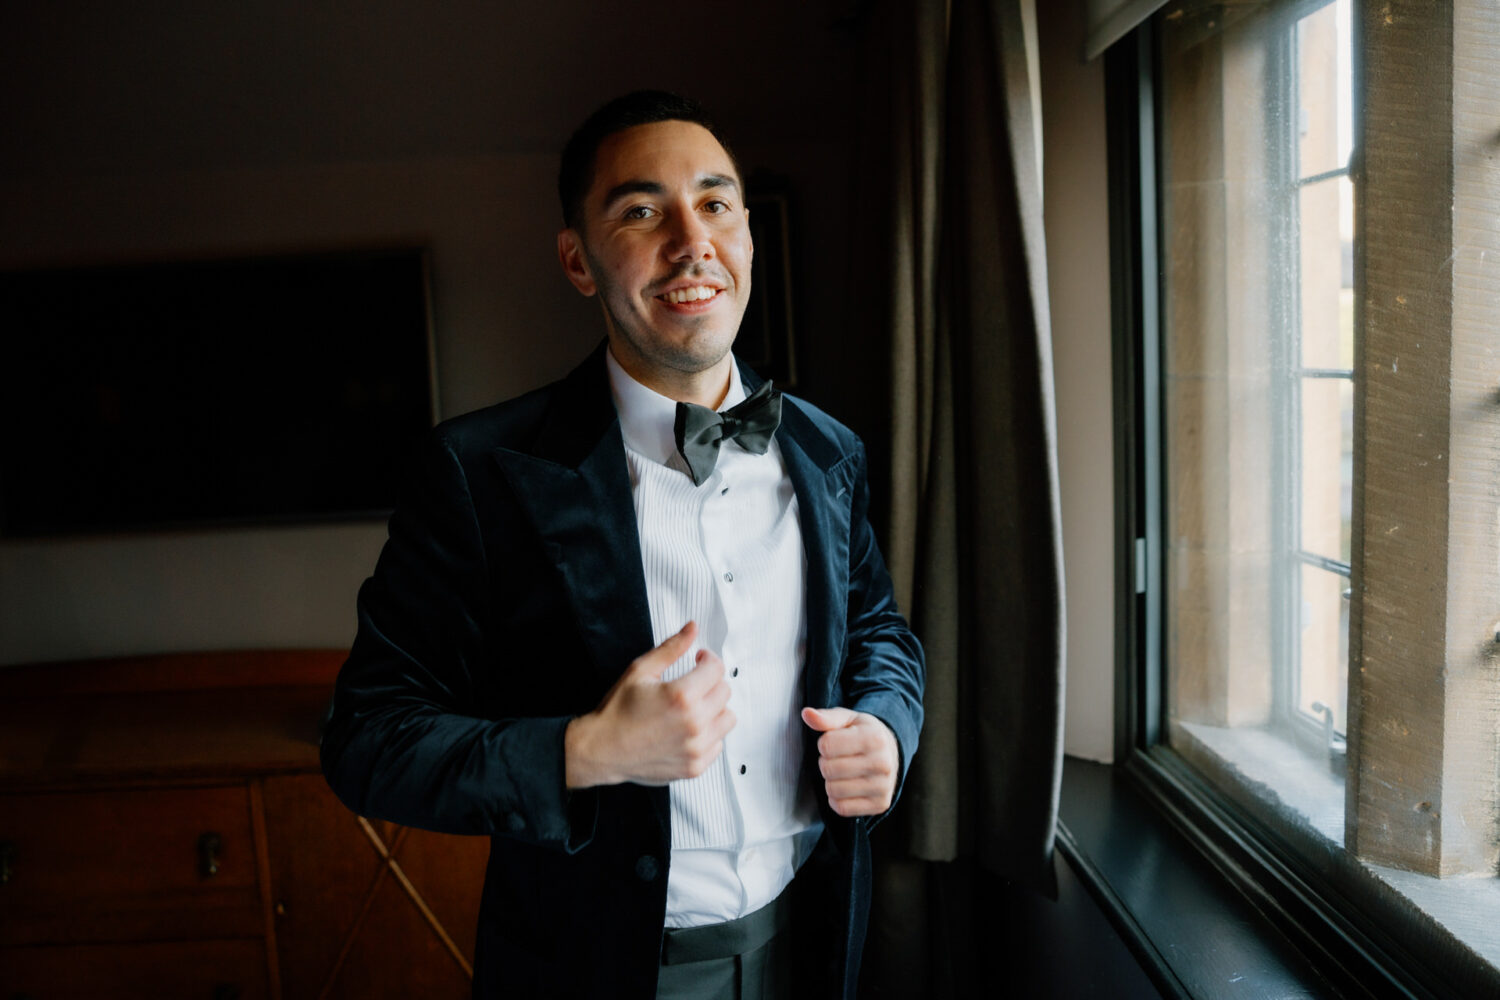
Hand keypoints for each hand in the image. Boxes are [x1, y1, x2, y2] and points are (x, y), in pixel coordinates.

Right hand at [565, 622, 735, 787]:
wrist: (602, 750)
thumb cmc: (617, 711)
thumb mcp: (640, 670)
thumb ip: (671, 648)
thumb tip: (692, 629)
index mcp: (682, 696)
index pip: (716, 669)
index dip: (707, 659)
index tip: (698, 660)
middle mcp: (693, 723)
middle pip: (725, 692)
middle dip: (710, 682)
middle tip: (692, 684)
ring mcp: (696, 748)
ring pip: (728, 718)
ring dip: (714, 708)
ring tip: (693, 708)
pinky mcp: (694, 767)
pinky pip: (718, 744)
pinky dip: (708, 735)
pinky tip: (688, 729)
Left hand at [800, 707, 898, 816]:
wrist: (891, 752)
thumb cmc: (863, 733)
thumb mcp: (848, 720)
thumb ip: (826, 718)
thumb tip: (807, 713)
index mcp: (874, 738)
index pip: (827, 745)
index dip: (824, 744)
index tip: (834, 742)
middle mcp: (882, 763)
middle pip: (828, 769)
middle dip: (826, 763)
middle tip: (838, 758)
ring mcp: (883, 786)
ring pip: (833, 790)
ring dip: (830, 781)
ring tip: (842, 772)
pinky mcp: (880, 804)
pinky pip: (842, 808)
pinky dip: (837, 799)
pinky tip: (846, 786)